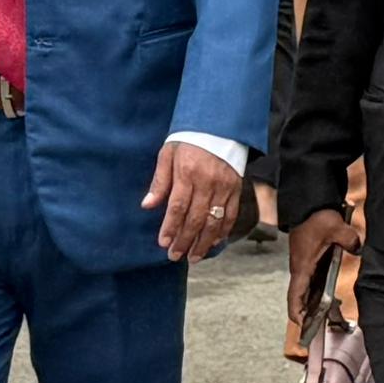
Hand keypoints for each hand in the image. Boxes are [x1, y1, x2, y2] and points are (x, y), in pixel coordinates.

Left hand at [147, 138, 242, 261]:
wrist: (219, 125)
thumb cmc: (189, 140)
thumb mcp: (167, 154)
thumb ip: (159, 181)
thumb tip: (147, 205)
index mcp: (187, 173)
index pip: (177, 207)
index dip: (170, 228)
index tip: (164, 243)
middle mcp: (207, 182)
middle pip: (195, 218)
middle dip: (185, 241)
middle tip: (175, 256)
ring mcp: (224, 187)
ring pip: (214, 221)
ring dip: (203, 242)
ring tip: (193, 256)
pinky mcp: (236, 188)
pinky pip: (231, 214)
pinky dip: (223, 231)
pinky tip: (215, 243)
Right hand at [284, 207, 356, 331]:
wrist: (309, 204)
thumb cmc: (316, 217)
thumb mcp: (334, 227)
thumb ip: (347, 239)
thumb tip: (357, 247)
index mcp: (302, 266)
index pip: (294, 293)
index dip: (296, 310)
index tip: (300, 325)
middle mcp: (301, 269)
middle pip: (302, 298)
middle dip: (309, 314)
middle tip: (318, 331)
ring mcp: (306, 266)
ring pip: (308, 292)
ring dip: (316, 306)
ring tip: (331, 320)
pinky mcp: (312, 262)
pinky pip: (314, 283)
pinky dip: (320, 294)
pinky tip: (333, 302)